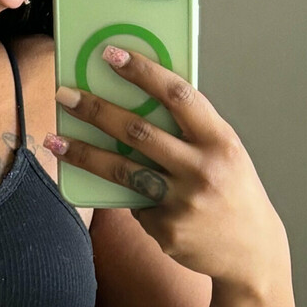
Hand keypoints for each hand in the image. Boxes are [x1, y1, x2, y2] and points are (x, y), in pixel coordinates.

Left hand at [46, 48, 288, 293]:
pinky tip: (129, 197)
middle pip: (138, 132)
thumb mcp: (225, 153)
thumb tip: (136, 104)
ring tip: (54, 139)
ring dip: (82, 153)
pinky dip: (128, 196)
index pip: (178, 96)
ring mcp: (182, 202)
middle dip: (95, 110)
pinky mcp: (166, 230)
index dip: (143, 72)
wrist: (252, 252)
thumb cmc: (233, 191)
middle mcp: (202, 169)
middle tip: (65, 95)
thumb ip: (190, 131)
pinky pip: (134, 204)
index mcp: (220, 141)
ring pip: (121, 170)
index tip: (111, 54)